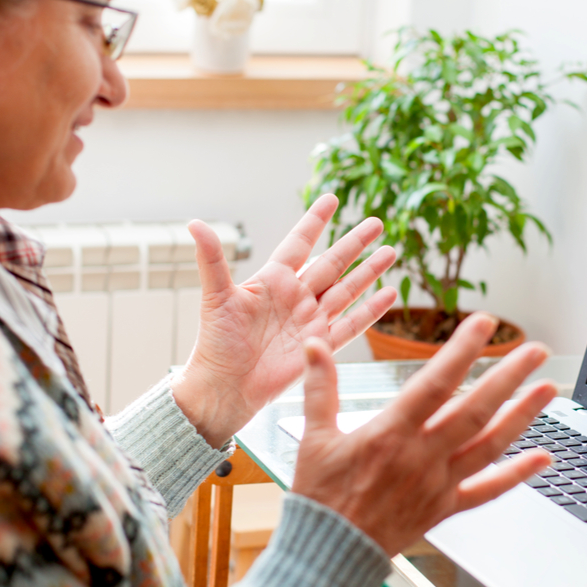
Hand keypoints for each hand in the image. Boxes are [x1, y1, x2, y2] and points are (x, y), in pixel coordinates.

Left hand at [173, 195, 397, 447]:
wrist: (225, 387)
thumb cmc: (215, 343)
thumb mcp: (216, 296)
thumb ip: (213, 259)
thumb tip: (195, 223)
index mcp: (273, 280)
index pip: (299, 243)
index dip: (315, 221)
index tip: (331, 199)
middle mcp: (296, 297)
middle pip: (332, 263)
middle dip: (355, 243)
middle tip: (377, 222)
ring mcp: (311, 320)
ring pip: (347, 289)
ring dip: (368, 271)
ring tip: (391, 251)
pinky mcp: (320, 345)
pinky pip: (351, 324)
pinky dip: (370, 310)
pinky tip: (389, 294)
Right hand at [292, 314, 557, 555]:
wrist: (329, 553)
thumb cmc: (320, 496)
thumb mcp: (313, 437)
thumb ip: (320, 388)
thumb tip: (314, 345)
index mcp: (390, 434)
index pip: (435, 383)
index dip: (462, 351)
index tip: (484, 325)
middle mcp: (421, 457)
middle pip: (474, 411)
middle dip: (507, 377)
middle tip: (535, 350)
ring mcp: (438, 484)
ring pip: (489, 446)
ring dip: (521, 416)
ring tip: (547, 388)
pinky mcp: (445, 507)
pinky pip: (487, 491)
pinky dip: (517, 475)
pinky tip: (542, 458)